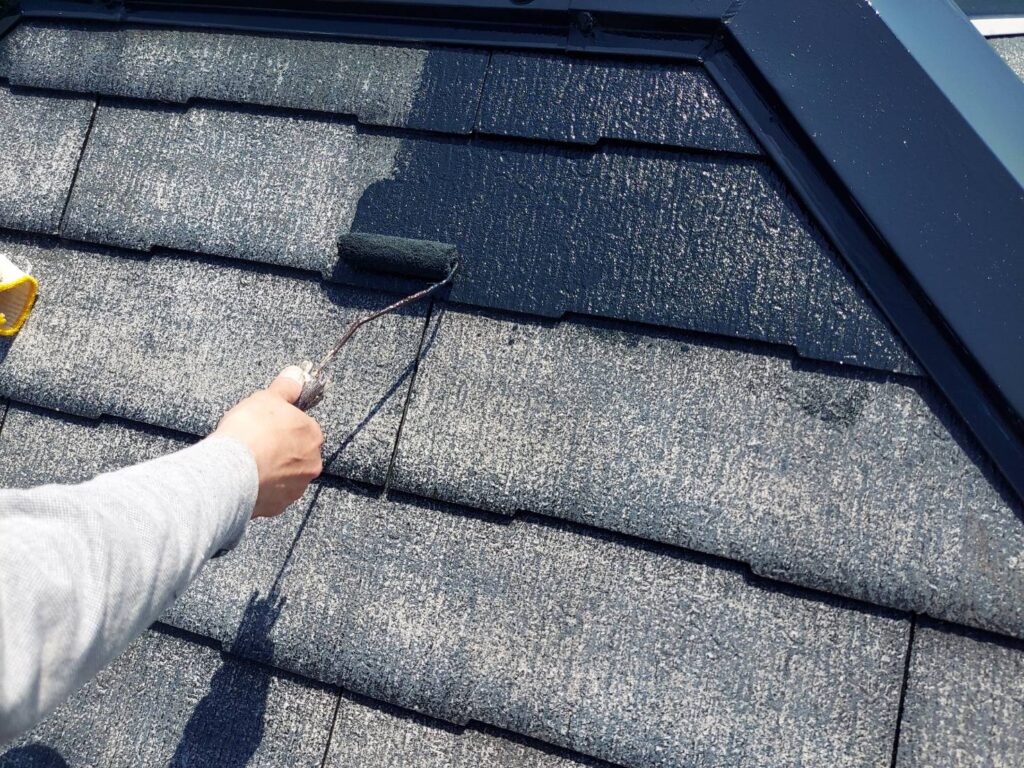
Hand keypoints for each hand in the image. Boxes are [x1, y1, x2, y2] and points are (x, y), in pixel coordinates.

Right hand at [213, 366, 323, 517]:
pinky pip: (271, 494)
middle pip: (297, 453)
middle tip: (255, 443)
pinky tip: (245, 479)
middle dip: (280, 450)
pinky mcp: (278, 506)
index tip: (267, 425)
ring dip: (271, 470)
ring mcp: (295, 488)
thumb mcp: (267, 397)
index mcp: (313, 436)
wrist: (231, 470)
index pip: (304, 428)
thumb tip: (296, 374)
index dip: (284, 425)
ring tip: (247, 463)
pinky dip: (261, 488)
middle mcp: (311, 464)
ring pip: (285, 475)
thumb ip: (285, 387)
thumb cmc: (251, 430)